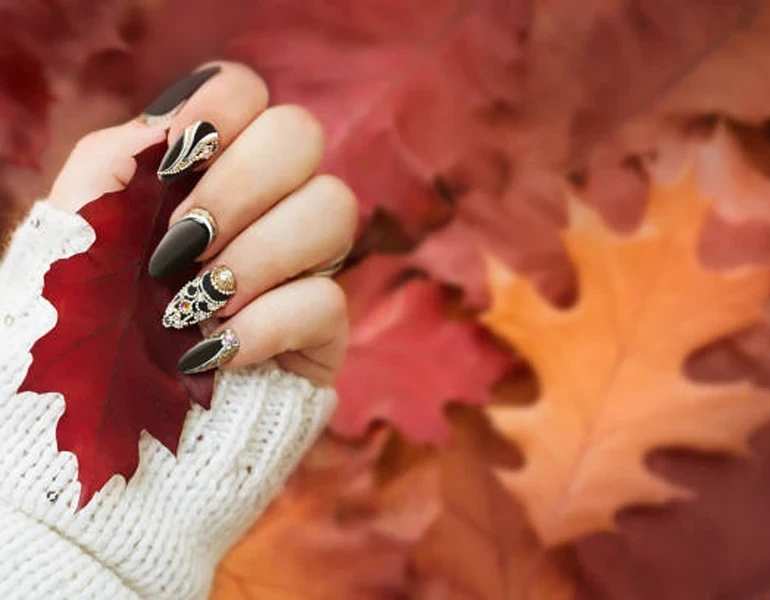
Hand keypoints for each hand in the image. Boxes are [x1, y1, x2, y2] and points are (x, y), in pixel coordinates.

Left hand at [46, 61, 355, 384]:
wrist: (111, 432)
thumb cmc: (88, 328)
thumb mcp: (79, 234)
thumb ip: (113, 163)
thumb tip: (170, 132)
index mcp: (206, 168)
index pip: (246, 91)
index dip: (222, 107)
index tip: (177, 159)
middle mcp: (265, 203)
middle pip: (301, 134)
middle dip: (239, 186)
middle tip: (181, 244)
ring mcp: (302, 262)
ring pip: (334, 208)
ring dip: (256, 255)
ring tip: (194, 304)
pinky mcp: (322, 328)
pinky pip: (327, 300)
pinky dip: (263, 325)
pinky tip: (211, 353)